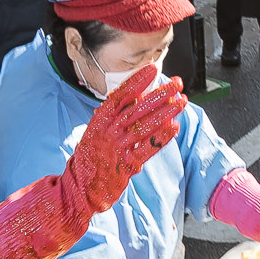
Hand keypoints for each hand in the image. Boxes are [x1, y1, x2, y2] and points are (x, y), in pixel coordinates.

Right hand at [64, 65, 186, 211]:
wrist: (79, 188)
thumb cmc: (90, 157)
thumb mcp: (96, 131)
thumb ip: (116, 115)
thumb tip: (137, 95)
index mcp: (99, 121)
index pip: (120, 96)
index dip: (137, 81)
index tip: (153, 70)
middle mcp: (108, 132)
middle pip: (136, 108)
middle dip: (159, 94)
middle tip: (177, 84)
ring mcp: (117, 149)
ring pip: (144, 126)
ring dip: (166, 113)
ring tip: (181, 102)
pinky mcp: (126, 165)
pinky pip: (147, 149)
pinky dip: (162, 137)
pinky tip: (174, 127)